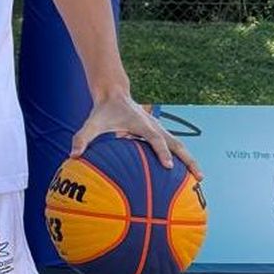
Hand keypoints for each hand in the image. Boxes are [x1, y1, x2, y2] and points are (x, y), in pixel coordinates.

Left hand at [72, 94, 201, 178]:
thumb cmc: (103, 111)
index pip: (155, 139)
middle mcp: (155, 127)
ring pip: (179, 146)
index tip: (168, 166)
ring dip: (190, 160)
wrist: (114, 94)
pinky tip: (185, 176)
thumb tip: (73, 156)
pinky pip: (173, 147)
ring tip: (200, 179)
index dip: (161, 152)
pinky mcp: (159, 134)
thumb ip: (82, 138)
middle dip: (188, 160)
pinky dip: (182, 159)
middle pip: (177, 144)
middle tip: (199, 177)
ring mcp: (160, 130)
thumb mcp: (92, 123)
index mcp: (141, 125)